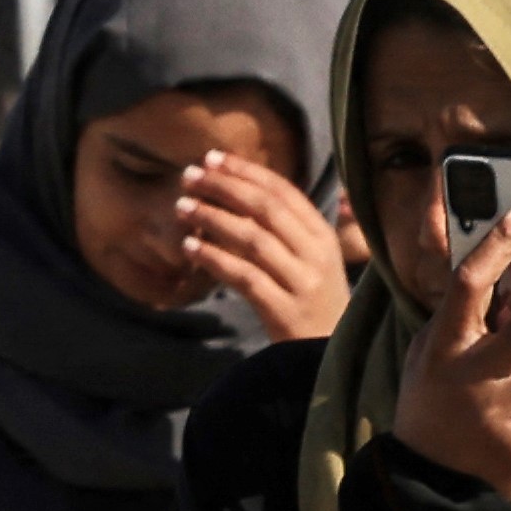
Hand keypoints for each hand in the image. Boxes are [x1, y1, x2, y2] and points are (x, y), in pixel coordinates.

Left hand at [171, 154, 348, 343]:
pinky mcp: (285, 310)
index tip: (212, 158)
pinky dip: (215, 259)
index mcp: (323, 235)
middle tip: (189, 176)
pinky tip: (190, 248)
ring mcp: (303, 283)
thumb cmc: (310, 298)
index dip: (247, 171)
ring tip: (182, 207)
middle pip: (267, 209)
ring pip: (254, 240)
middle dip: (225, 187)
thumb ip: (283, 227)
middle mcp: (316, 254)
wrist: (328, 352)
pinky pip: (245, 277)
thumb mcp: (308, 257)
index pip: (284, 191)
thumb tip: (237, 187)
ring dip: (214, 218)